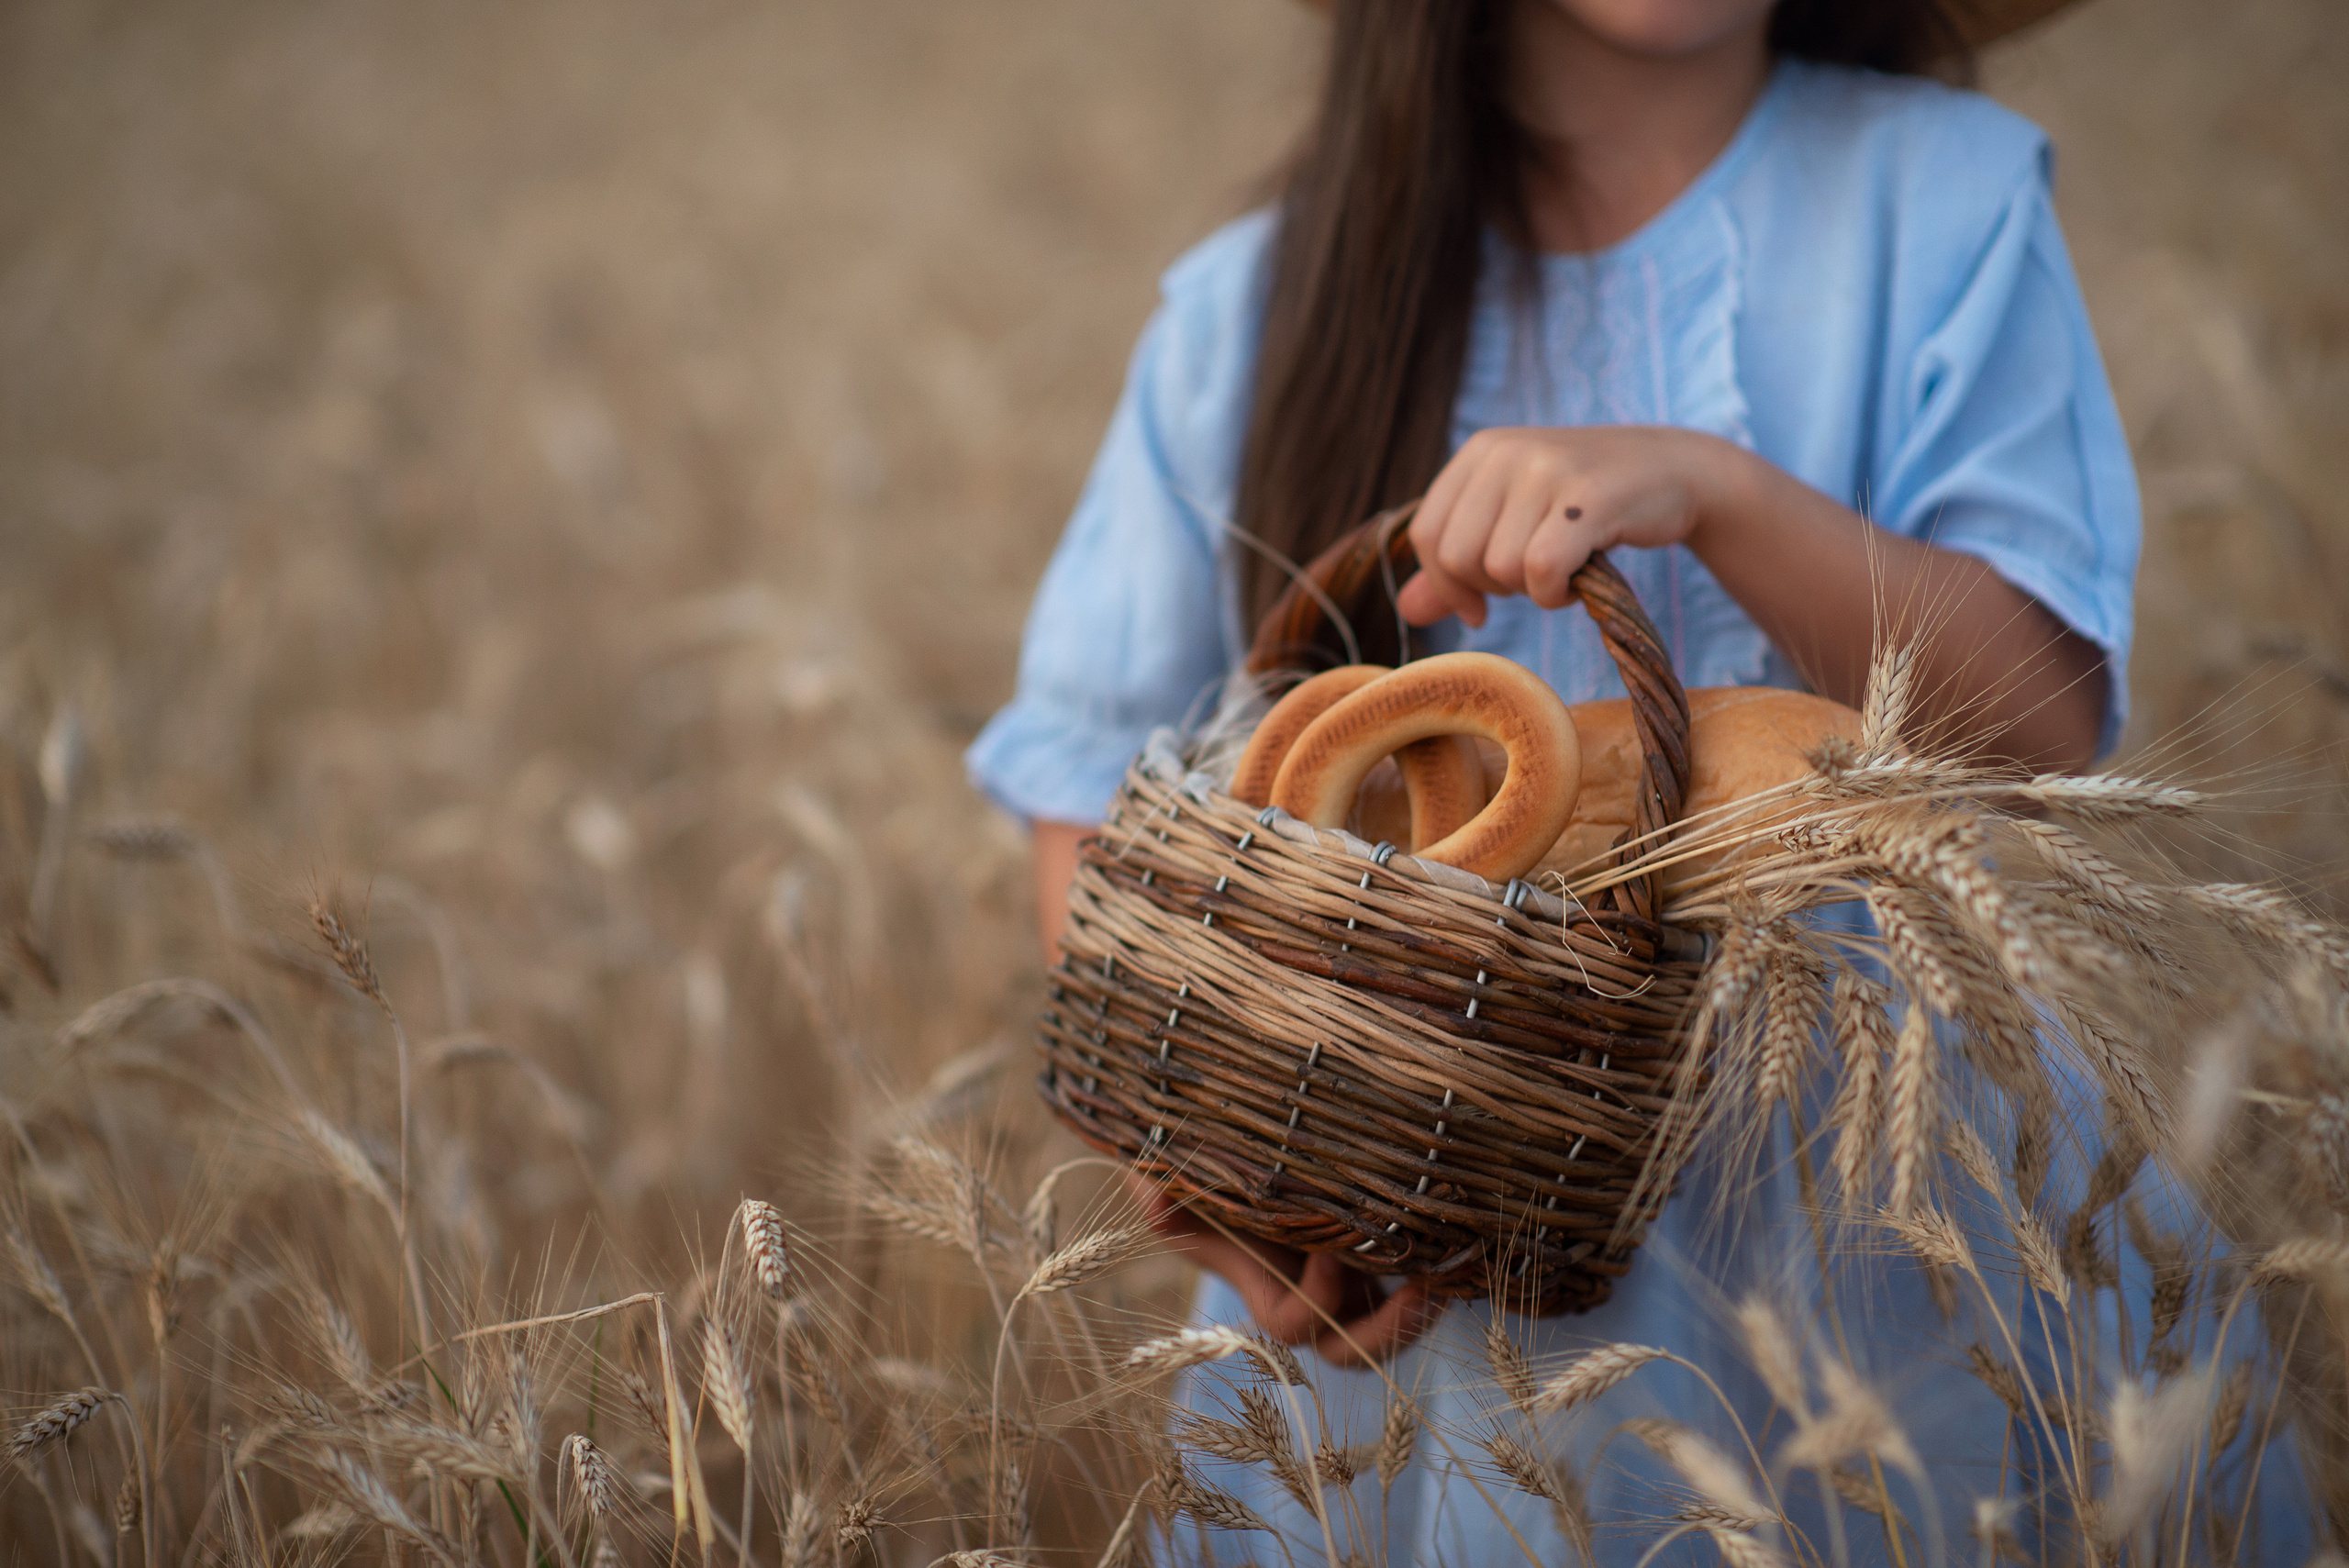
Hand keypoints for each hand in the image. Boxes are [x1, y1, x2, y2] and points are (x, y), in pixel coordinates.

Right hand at [1131, 1176, 1440, 1367]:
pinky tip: (1462, 1226)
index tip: (1326, 1248)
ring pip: (1393, 1318)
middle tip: (1422, 1288)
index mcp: (1260, 1277)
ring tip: (1454, 1263)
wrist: (1221, 1121)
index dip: (1315, 1301)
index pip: (1292, 1323)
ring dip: (1426, 1303)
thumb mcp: (1169, 1163)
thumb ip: (1160, 1184)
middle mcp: (1307, 1283)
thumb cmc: (1190, 1145)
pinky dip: (1439, 1258)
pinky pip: (1415, 1267)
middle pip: (1352, 1348)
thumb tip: (1158, 1203)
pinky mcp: (1379, 1230)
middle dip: (1390, 1331)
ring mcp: (1347, 1264)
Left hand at [1396, 425, 1742, 627]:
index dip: (1446, 584)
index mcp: (1480, 450)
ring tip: (1562, 569)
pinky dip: (1555, 594)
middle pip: (1458, 557)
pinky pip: (1541, 571)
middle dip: (1491, 587)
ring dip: (1531, 591)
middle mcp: (1507, 451)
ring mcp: (1548, 470)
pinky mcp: (1589, 497)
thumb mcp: (1513, 521)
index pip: (1427, 535)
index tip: (1478, 604)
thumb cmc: (1584, 504)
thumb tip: (1406, 610)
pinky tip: (1575, 583)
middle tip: (1532, 577)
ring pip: (1500, 568)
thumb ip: (1455, 566)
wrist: (1675, 471)